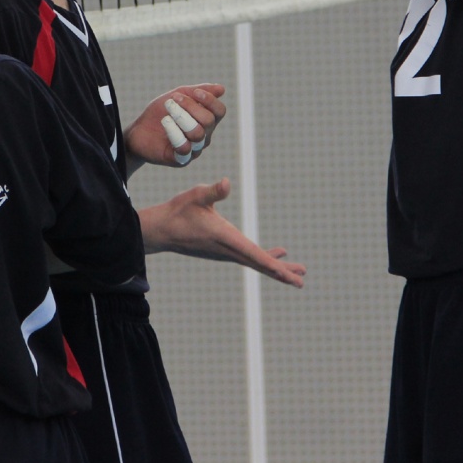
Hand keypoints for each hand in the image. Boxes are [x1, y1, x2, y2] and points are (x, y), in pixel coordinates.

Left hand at [124, 83, 225, 168]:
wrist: (138, 131)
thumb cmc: (159, 113)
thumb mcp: (177, 96)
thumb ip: (197, 92)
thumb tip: (222, 89)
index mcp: (206, 121)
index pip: (220, 111)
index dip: (210, 100)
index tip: (194, 92)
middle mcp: (204, 136)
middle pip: (209, 121)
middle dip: (191, 106)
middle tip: (173, 99)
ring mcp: (194, 149)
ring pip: (198, 134)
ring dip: (181, 118)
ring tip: (167, 114)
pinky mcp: (181, 160)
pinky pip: (185, 148)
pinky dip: (174, 132)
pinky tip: (165, 124)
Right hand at [140, 178, 305, 287]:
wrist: (161, 229)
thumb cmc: (179, 210)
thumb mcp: (197, 196)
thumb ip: (213, 191)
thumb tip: (227, 182)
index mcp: (226, 238)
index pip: (256, 256)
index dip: (276, 266)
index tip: (292, 277)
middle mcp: (228, 250)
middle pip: (260, 264)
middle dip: (282, 272)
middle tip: (301, 280)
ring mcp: (225, 252)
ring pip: (255, 261)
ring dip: (276, 266)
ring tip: (296, 268)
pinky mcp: (222, 250)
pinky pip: (248, 257)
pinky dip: (264, 258)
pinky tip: (275, 253)